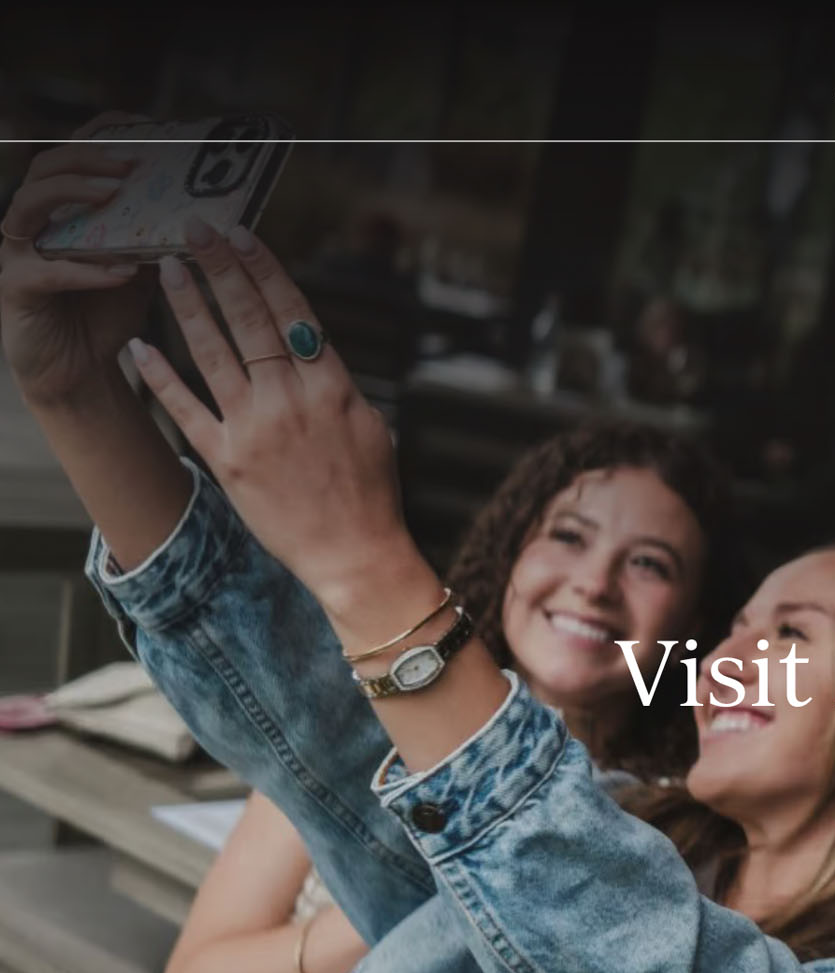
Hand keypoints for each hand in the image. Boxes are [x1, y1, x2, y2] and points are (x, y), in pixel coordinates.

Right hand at [0, 113, 149, 409]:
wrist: (81, 370)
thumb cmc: (109, 309)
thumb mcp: (144, 263)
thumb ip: (159, 233)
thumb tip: (211, 208)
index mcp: (64, 207)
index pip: (72, 152)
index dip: (100, 133)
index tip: (139, 125)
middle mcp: (33, 220)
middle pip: (47, 167)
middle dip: (88, 157)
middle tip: (131, 163)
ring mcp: (18, 251)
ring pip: (29, 204)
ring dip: (74, 194)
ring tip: (116, 194)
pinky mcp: (16, 287)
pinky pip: (45, 270)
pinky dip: (85, 269)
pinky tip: (121, 271)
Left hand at [126, 218, 425, 633]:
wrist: (354, 554)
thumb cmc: (370, 492)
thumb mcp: (370, 427)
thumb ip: (335, 385)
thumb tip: (310, 350)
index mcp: (332, 387)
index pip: (292, 313)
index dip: (264, 270)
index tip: (243, 235)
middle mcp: (291, 401)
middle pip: (249, 320)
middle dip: (221, 269)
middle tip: (197, 230)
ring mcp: (255, 430)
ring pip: (213, 353)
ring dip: (187, 304)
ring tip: (168, 268)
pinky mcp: (228, 462)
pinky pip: (185, 410)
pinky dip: (159, 377)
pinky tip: (137, 347)